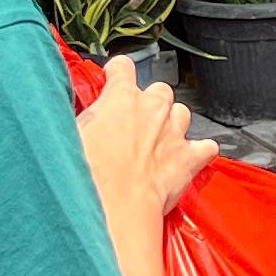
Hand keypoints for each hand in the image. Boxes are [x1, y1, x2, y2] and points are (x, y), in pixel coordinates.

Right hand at [80, 63, 215, 221]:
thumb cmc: (89, 175)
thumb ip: (79, 119)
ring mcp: (174, 133)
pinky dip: (199, 152)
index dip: (118, 73)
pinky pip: (206, 147)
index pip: (123, 68)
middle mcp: (152, 109)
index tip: (113, 80)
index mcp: (121, 98)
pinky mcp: (189, 159)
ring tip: (157, 141)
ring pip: (182, 114)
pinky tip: (189, 158)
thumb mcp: (69, 135)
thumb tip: (68, 116)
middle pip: (159, 90)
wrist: (115, 208)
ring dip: (172, 123)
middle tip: (133, 122)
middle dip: (149, 103)